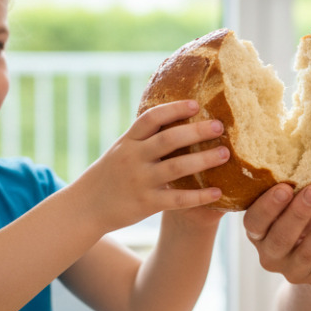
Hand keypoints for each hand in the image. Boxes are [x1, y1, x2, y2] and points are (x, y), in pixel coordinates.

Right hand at [82, 100, 227, 232]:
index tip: (196, 103)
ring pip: (176, 168)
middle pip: (168, 140)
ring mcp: (140, 181)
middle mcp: (133, 158)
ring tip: (225, 154)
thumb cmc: (111, 174)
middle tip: (219, 126)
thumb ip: (145, 137)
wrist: (86, 206)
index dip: (173, 109)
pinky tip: (218, 193)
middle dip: (196, 132)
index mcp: (128, 141)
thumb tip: (176, 115)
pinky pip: (177, 200)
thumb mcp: (122, 149)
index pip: (151, 119)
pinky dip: (198, 196)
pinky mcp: (146, 204)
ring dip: (203, 160)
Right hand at [242, 184, 310, 289]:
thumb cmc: (304, 223)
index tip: (285, 187)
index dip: (268, 206)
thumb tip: (309, 157)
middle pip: (282, 237)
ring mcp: (296, 270)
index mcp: (258, 234)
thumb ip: (292, 192)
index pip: (254, 222)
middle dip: (300, 212)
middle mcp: (271, 256)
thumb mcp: (291, 208)